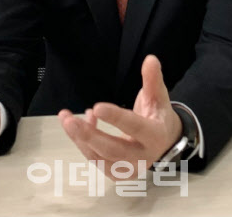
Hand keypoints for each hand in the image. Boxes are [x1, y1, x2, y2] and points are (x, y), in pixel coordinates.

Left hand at [58, 55, 181, 180]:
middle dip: (89, 135)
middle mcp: (142, 156)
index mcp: (155, 135)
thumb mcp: (159, 96)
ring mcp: (129, 168)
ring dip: (80, 139)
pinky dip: (84, 143)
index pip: (135, 127)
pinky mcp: (117, 173)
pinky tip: (80, 123)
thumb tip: (150, 59)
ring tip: (66, 118)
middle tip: (70, 121)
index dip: (116, 118)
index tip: (96, 107)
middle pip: (113, 150)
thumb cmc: (159, 115)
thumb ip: (153, 79)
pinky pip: (96, 160)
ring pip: (100, 158)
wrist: (165, 143)